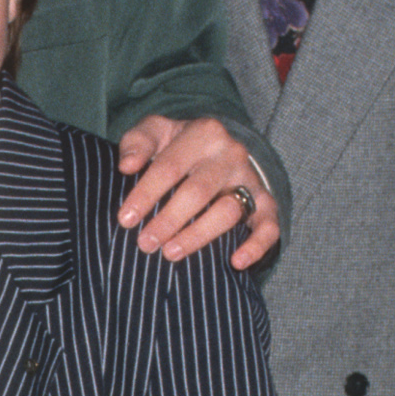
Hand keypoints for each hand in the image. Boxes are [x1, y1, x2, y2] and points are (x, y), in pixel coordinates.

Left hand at [114, 115, 279, 267]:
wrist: (221, 147)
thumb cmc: (180, 145)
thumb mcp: (156, 132)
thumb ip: (137, 143)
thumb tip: (127, 166)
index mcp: (204, 133)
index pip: (170, 166)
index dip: (145, 195)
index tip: (125, 220)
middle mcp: (231, 154)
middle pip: (198, 191)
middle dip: (168, 220)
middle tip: (145, 244)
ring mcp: (250, 179)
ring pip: (228, 211)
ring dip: (198, 236)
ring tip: (170, 254)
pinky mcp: (266, 202)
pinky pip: (269, 226)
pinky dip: (257, 246)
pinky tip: (236, 262)